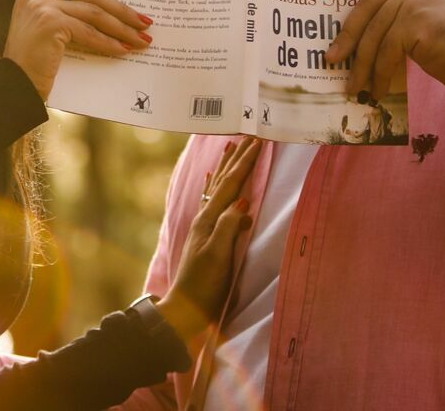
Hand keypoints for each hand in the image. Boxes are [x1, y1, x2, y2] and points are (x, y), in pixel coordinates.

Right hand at [2, 0, 153, 99]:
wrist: (15, 85)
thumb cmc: (32, 61)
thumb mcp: (45, 27)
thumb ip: (65, 10)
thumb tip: (108, 11)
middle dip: (121, 8)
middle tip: (144, 22)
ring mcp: (42, 6)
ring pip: (94, 11)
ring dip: (122, 27)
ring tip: (141, 38)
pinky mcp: (51, 23)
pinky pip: (89, 31)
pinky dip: (109, 42)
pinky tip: (123, 50)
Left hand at [156, 137, 259, 338]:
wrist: (186, 308)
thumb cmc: (205, 285)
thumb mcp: (219, 256)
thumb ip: (229, 227)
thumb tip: (243, 202)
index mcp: (210, 220)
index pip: (232, 185)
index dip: (245, 163)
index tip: (258, 142)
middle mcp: (205, 217)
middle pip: (224, 181)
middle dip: (237, 158)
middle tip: (249, 135)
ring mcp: (204, 226)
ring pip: (218, 188)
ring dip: (226, 167)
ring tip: (230, 146)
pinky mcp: (205, 235)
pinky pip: (212, 201)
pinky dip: (216, 186)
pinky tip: (214, 181)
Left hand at [319, 0, 444, 96]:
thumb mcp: (424, 9)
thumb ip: (396, 4)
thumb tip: (352, 29)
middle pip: (366, 5)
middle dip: (347, 37)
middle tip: (329, 59)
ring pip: (373, 33)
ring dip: (361, 65)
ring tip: (353, 87)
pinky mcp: (416, 21)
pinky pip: (386, 51)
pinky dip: (378, 74)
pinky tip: (375, 89)